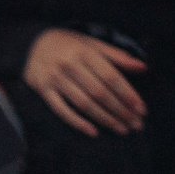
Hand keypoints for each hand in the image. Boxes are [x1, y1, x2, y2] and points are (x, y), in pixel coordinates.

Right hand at [23, 28, 147, 136]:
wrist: (30, 42)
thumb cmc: (68, 45)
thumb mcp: (91, 44)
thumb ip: (117, 56)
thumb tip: (144, 67)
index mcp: (83, 51)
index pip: (110, 76)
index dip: (128, 94)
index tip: (141, 109)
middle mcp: (68, 64)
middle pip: (99, 93)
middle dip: (120, 111)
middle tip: (136, 124)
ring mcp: (54, 78)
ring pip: (83, 103)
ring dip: (105, 119)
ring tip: (122, 129)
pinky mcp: (42, 89)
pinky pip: (61, 109)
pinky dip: (77, 122)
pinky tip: (94, 131)